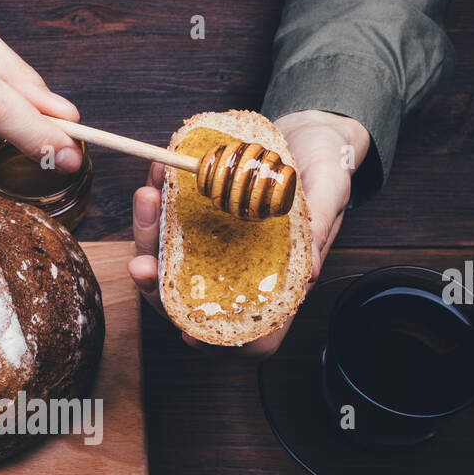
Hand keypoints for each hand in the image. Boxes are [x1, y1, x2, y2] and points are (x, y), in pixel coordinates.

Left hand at [129, 110, 370, 357]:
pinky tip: (156, 175)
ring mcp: (214, 247)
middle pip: (190, 300)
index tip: (190, 336)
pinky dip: (157, 202)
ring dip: (148, 235)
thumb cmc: (326, 165)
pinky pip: (167, 221)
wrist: (309, 131)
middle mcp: (239, 272)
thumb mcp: (331, 191)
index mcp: (278, 281)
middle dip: (159, 285)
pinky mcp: (198, 219)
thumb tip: (310, 272)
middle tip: (142, 264)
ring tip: (147, 196)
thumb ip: (320, 229)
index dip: (219, 342)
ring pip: (168, 261)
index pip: (248, 333)